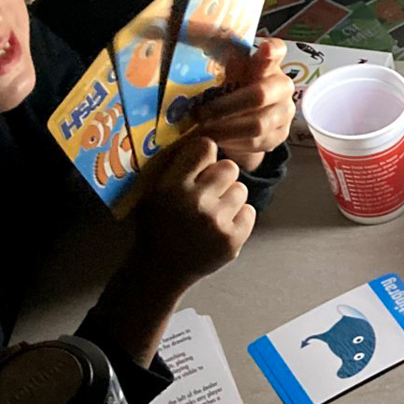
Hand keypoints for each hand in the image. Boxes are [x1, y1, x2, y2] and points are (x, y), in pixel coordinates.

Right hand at [135, 134, 255, 287]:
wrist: (160, 270)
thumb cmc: (157, 225)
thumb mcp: (153, 191)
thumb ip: (177, 166)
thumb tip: (206, 134)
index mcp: (172, 186)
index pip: (205, 147)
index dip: (205, 154)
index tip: (200, 165)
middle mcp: (195, 201)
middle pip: (229, 167)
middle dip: (221, 177)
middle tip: (209, 192)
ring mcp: (216, 222)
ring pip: (241, 190)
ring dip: (230, 198)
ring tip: (212, 212)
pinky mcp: (232, 240)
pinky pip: (249, 211)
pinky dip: (238, 218)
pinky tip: (220, 227)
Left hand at [195, 36, 294, 170]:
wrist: (250, 122)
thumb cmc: (236, 89)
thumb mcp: (229, 74)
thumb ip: (223, 61)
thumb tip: (196, 37)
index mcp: (269, 65)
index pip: (277, 51)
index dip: (271, 51)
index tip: (263, 48)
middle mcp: (283, 87)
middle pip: (258, 96)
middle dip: (224, 107)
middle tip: (199, 114)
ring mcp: (285, 113)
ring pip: (256, 125)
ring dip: (225, 129)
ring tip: (202, 131)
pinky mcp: (280, 136)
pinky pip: (255, 143)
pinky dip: (232, 143)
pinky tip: (216, 141)